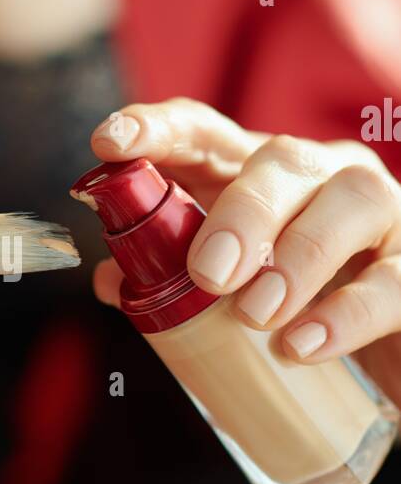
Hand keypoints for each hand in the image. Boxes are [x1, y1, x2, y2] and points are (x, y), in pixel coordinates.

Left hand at [89, 98, 400, 408]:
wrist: (380, 355)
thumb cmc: (294, 310)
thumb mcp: (228, 294)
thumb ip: (170, 282)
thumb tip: (113, 281)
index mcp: (260, 177)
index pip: (206, 132)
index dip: (158, 129)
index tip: (110, 143)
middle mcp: (324, 178)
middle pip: (285, 159)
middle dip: (242, 211)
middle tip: (209, 275)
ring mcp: (384, 216)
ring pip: (354, 199)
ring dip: (299, 255)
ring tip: (256, 314)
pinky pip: (393, 280)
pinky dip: (347, 313)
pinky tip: (302, 344)